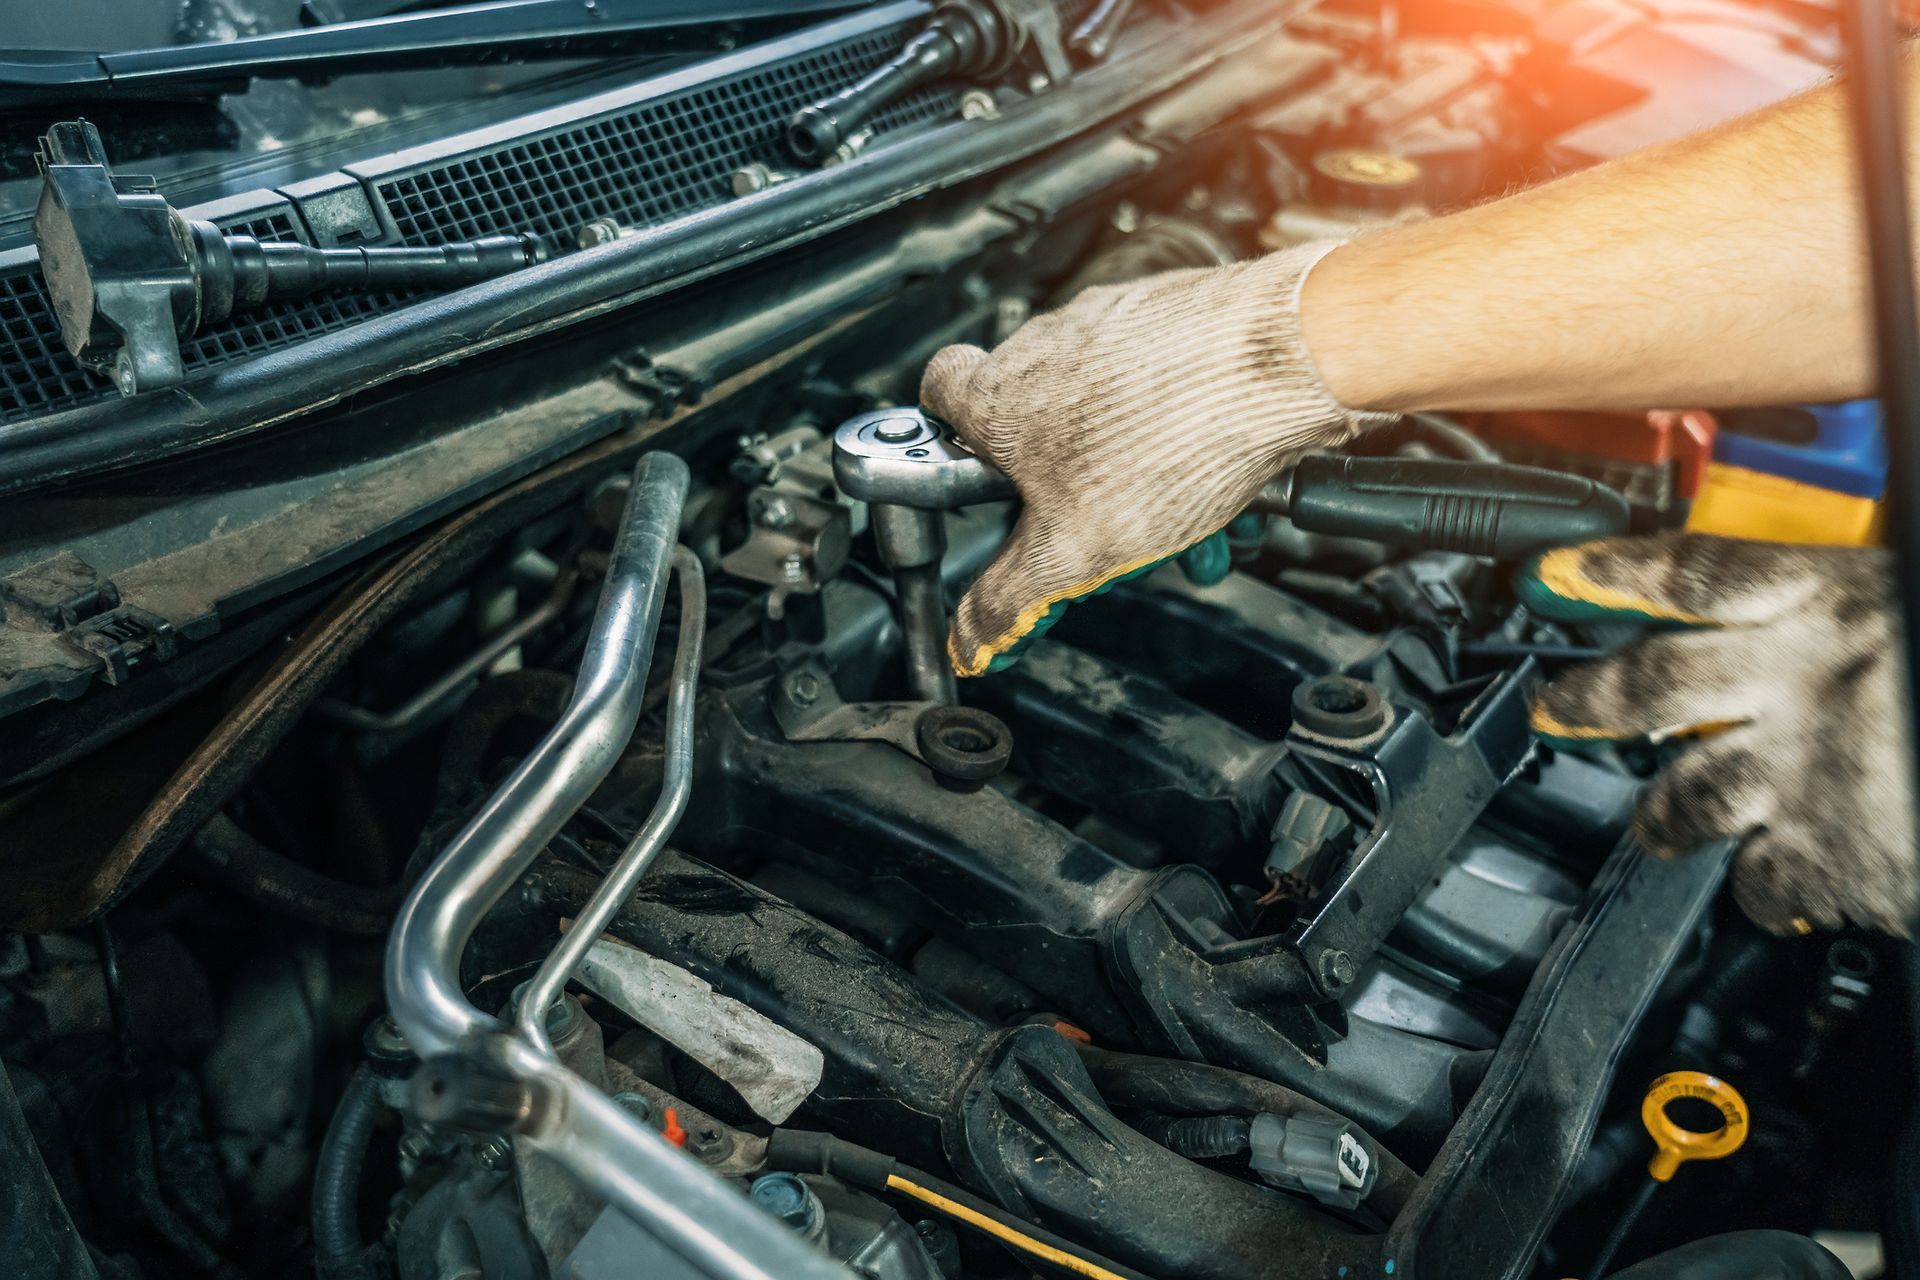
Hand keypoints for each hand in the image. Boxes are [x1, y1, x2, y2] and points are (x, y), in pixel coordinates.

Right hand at [920, 240, 1395, 676]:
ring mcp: (1115, 322)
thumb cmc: (1177, 431)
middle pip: (1034, 423)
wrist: (1290, 356)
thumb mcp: (1075, 552)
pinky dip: (1181, 436)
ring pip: (1106, 412)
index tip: (976, 485)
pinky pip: (1163, 386)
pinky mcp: (1177, 315)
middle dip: (1068, 489)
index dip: (949, 441)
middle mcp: (1048, 345)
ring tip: (1185, 522)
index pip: (936, 396)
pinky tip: (1220, 475)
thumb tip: (969, 636)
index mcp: (999, 397)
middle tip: (1101, 536)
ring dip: (1133, 473)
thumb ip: (1009, 598)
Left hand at [1520, 533, 1915, 935]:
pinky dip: (1762, 894)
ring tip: (1652, 831)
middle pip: (1652, 685)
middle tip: (1554, 707)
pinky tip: (1774, 898)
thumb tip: (1858, 611)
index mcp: (1837, 599)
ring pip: (1685, 794)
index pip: (1698, 573)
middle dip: (1589, 698)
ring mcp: (1800, 773)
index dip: (1618, 570)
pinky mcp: (1825, 857)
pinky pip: (1760, 884)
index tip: (1562, 572)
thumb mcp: (1913, 597)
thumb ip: (1875, 612)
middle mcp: (1796, 681)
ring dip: (1663, 815)